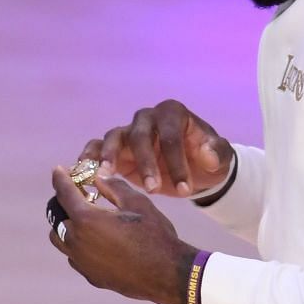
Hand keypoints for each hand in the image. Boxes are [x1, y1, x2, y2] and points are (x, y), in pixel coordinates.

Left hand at [50, 167, 194, 303]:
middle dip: (62, 202)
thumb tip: (99, 177)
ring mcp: (82, 262)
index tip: (58, 170)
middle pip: (55, 217)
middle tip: (77, 195)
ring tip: (84, 219)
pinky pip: (74, 256)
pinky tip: (95, 240)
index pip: (63, 193)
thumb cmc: (154, 235)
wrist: (166, 274)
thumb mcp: (137, 203)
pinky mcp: (90, 275)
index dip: (60, 178)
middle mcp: (77, 241)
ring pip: (60, 239)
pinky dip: (77, 244)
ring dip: (66, 225)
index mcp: (86, 219)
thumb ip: (113, 186)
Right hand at [80, 100, 232, 197]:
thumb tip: (205, 154)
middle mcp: (148, 118)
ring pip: (114, 138)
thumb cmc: (208, 159)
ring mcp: (129, 131)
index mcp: (173, 113)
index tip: (185, 189)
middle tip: (154, 190)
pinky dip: (90, 156)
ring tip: (106, 175)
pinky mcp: (116, 148)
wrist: (195, 169)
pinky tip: (82, 171)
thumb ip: (217, 154)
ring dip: (110, 157)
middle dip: (146, 164)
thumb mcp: (221, 158)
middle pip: (140, 136)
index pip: (170, 136)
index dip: (176, 162)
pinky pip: (97, 146)